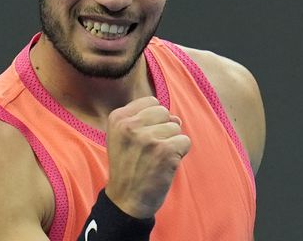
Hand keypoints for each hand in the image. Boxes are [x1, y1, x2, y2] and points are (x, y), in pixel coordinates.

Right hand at [104, 96, 190, 218]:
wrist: (126, 200)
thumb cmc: (128, 167)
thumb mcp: (122, 137)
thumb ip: (144, 119)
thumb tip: (176, 117)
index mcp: (117, 118)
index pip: (151, 102)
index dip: (153, 120)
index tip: (142, 139)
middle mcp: (130, 125)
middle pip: (164, 112)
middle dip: (163, 129)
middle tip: (151, 150)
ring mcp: (147, 138)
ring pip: (176, 127)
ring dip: (172, 143)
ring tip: (156, 159)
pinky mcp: (164, 151)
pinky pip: (185, 141)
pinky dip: (180, 153)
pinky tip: (165, 165)